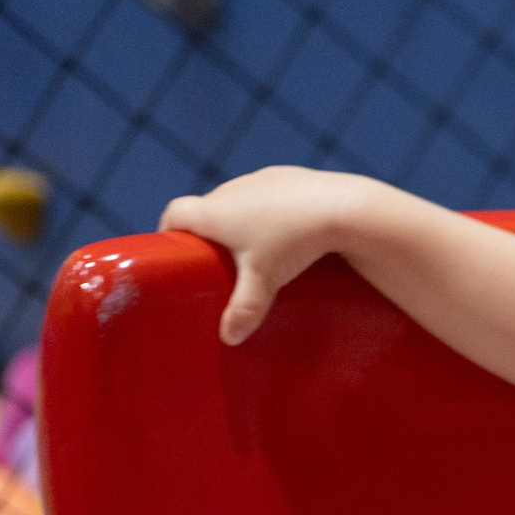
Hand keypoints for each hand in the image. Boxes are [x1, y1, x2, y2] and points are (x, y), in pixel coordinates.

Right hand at [160, 166, 402, 344]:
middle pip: (206, 208)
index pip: (175, 215)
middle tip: (220, 262)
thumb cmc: (294, 243)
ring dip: (241, 219)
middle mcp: (230, 190)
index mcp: (212, 211)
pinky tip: (287, 227)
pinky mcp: (290, 176)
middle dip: (209, 233)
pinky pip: (270, 193)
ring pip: (239, 200)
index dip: (171, 232)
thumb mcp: (264, 280)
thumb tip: (229, 338)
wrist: (342, 206)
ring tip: (256, 248)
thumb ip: (244, 309)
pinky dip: (271, 209)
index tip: (178, 252)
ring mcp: (261, 179)